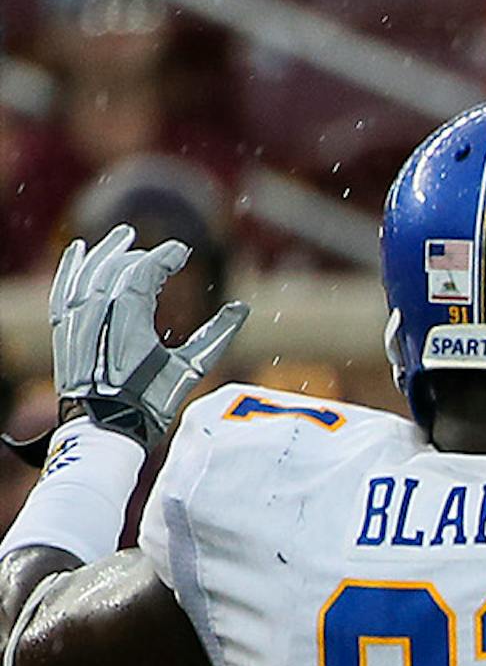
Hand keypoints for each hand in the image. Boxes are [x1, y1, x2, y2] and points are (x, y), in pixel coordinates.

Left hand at [49, 224, 247, 446]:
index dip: (166, 256)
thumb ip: (216, 336)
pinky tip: (77, 251)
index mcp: (131, 318)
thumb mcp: (189, 370)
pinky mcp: (64, 331)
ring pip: (89, 272)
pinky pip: (63, 289)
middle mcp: (99, 313)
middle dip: (141, 254)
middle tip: (161, 251)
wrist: (105, 429)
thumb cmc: (151, 403)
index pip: (146, 270)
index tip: (182, 251)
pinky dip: (70, 268)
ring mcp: (78, 321)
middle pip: (118, 267)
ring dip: (106, 252)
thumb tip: (242, 309)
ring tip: (122, 237)